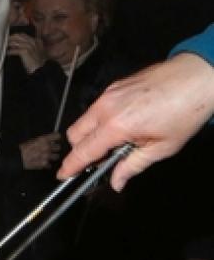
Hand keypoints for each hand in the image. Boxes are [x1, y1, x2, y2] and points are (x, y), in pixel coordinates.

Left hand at [7, 33, 44, 72]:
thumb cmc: (36, 63)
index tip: (10, 37)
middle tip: (5, 40)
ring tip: (5, 46)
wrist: (40, 70)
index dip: (16, 36)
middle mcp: (34, 43)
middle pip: (20, 37)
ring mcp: (31, 47)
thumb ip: (26, 47)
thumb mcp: (33, 52)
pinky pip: (16, 50)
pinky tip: (7, 53)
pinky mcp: (26, 52)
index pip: (24, 35)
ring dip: (10, 44)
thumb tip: (14, 44)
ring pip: (18, 42)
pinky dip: (11, 51)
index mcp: (37, 41)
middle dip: (12, 38)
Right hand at [20, 132, 62, 169]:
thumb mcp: (32, 141)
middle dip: (55, 148)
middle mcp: (47, 147)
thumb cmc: (22, 149)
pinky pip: (50, 164)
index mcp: (43, 139)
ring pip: (56, 156)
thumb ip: (42, 141)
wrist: (17, 158)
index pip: (57, 136)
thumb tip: (49, 140)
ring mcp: (46, 156)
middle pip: (58, 147)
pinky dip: (47, 164)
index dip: (57, 138)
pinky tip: (42, 162)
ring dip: (53, 156)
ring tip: (47, 156)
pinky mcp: (44, 164)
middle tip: (51, 149)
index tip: (56, 139)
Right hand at [58, 53, 213, 189]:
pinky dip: (100, 121)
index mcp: (116, 126)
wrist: (197, 76)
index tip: (63, 176)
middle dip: (79, 150)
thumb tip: (115, 183)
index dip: (71, 166)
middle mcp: (105, 108)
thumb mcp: (162, 147)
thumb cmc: (185, 113)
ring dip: (90, 135)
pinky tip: (123, 124)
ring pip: (84, 120)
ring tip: (116, 142)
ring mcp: (108, 94)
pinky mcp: (114, 86)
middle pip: (75, 134)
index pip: (83, 151)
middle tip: (100, 160)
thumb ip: (133, 166)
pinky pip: (96, 108)